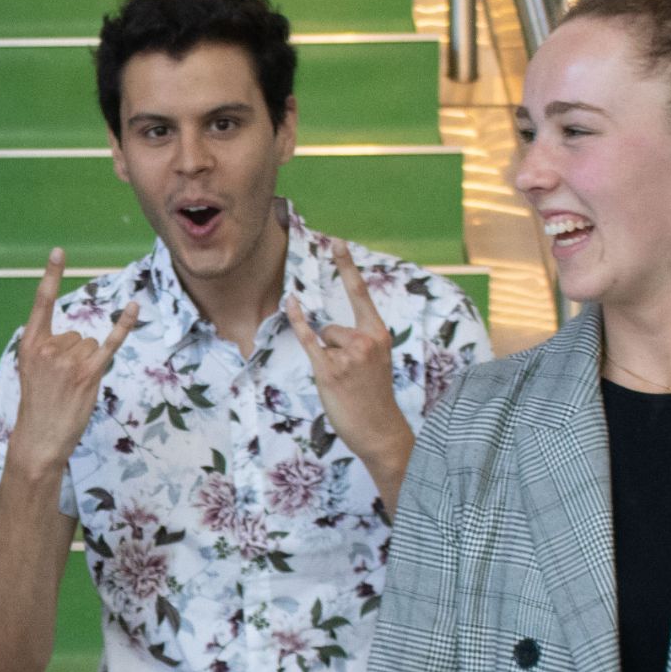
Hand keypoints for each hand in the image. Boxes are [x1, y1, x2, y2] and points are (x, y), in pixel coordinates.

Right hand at [6, 249, 138, 474]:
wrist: (39, 440)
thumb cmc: (38, 408)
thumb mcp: (31, 373)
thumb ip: (48, 349)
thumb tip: (79, 339)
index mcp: (30, 344)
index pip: (42, 303)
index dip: (51, 276)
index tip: (60, 251)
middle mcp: (48, 348)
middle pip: (76, 333)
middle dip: (74, 356)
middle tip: (61, 384)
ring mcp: (68, 360)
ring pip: (90, 344)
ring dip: (87, 365)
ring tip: (72, 388)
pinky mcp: (88, 373)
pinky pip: (109, 343)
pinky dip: (123, 325)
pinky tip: (133, 307)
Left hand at [284, 238, 410, 483]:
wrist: (380, 430)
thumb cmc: (374, 397)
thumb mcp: (375, 361)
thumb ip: (358, 340)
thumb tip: (325, 329)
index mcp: (379, 334)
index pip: (360, 294)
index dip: (347, 266)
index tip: (337, 242)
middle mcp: (366, 340)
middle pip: (333, 326)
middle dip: (333, 348)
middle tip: (352, 378)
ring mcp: (348, 355)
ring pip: (324, 340)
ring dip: (327, 359)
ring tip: (345, 383)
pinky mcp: (330, 370)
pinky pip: (309, 339)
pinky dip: (298, 322)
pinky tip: (290, 304)